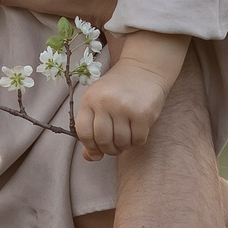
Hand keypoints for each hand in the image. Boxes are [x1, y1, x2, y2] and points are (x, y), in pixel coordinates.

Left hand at [72, 31, 188, 161]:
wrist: (144, 69)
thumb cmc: (118, 89)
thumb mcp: (98, 102)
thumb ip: (90, 128)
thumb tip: (90, 158)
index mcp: (90, 99)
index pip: (84, 133)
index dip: (90, 146)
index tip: (97, 148)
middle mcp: (105, 103)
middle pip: (103, 141)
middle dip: (109, 149)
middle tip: (114, 146)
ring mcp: (125, 108)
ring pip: (121, 143)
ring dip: (124, 146)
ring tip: (126, 137)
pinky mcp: (143, 114)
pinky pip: (138, 140)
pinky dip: (137, 142)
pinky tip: (137, 132)